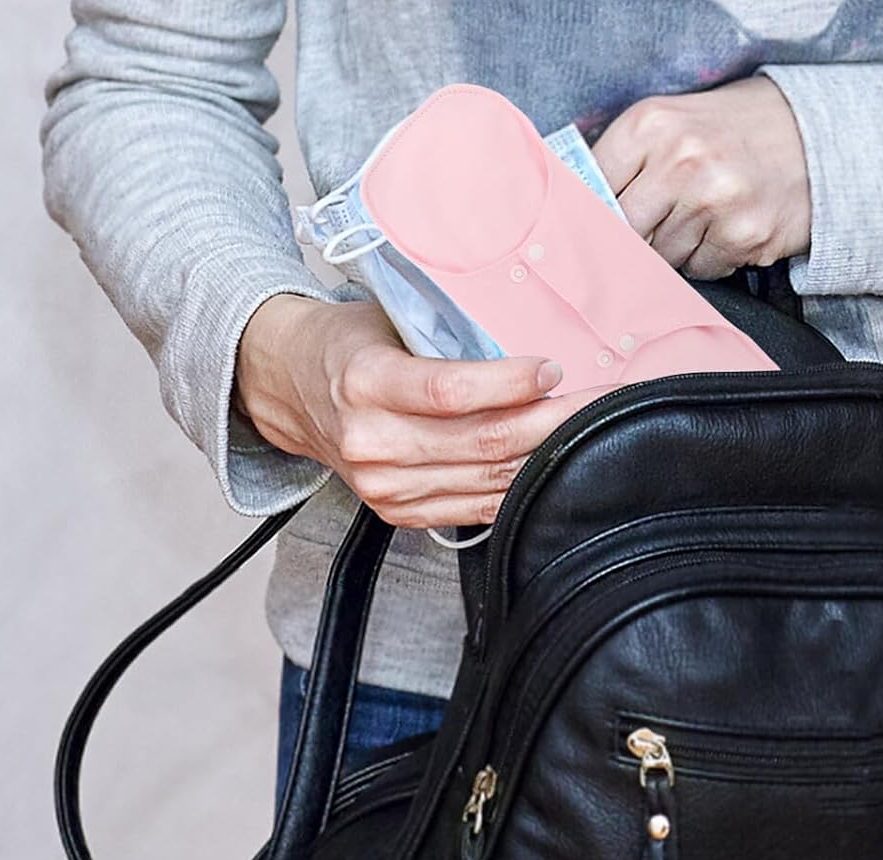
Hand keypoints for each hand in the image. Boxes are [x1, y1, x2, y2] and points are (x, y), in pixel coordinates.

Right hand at [234, 295, 596, 527]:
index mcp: (364, 384)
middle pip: (481, 442)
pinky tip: (546, 464)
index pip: (451, 392)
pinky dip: (516, 485)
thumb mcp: (383, 322)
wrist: (288, 390)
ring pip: (487, 478)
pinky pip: (476, 507)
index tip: (551, 368)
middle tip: (593, 400)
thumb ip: (444, 340)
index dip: (511, 383)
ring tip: (580, 429)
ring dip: (542, 455)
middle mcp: (372, 444)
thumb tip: (527, 351)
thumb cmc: (345, 346)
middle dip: (548, 421)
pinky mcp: (399, 513)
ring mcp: (385, 487)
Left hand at [591, 75, 810, 280]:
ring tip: (700, 220)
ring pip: (661, 256)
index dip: (590, 217)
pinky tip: (726, 230)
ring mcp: (714, 200)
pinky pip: (700, 269)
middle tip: (645, 237)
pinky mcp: (743, 236)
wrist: (815, 136)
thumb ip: (627, 162)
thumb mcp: (673, 124)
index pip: (591, 189)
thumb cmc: (732, 133)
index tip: (591, 231)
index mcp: (650, 124)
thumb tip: (579, 213)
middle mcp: (680, 160)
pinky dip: (708, 258)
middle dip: (631, 241)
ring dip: (674, 249)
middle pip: (623, 232)